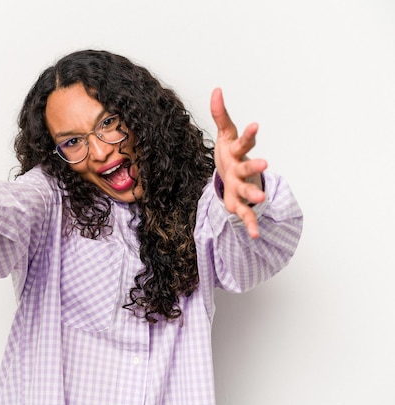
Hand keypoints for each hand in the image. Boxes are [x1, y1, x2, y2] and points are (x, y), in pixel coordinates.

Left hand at [211, 88, 266, 238]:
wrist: (235, 177)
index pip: (243, 141)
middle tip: (265, 164)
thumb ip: (221, 114)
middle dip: (255, 166)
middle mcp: (242, 170)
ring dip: (254, 194)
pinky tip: (256, 235)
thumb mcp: (225, 134)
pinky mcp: (238, 204)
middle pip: (248, 167)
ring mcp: (242, 187)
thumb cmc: (230, 153)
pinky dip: (251, 224)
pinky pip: (245, 214)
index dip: (248, 134)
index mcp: (237, 152)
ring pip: (248, 191)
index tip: (255, 125)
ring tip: (262, 198)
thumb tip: (217, 90)